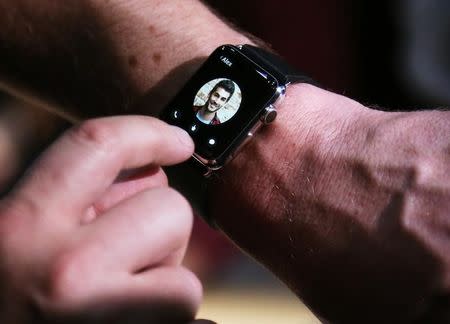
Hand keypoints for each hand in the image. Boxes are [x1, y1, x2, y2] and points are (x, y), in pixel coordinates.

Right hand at [0, 116, 201, 322]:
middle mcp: (61, 271)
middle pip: (170, 209)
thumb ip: (70, 199)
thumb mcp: (16, 237)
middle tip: (124, 258)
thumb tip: (151, 168)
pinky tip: (133, 320)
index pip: (98, 145)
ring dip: (164, 282)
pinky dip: (169, 316)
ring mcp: (102, 319)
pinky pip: (191, 317)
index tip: (179, 140)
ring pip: (186, 278)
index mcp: (19, 226)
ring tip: (120, 301)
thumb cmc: (12, 294)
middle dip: (160, 229)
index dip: (148, 132)